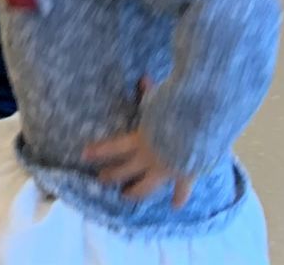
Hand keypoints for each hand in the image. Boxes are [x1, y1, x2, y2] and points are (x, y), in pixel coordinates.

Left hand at [84, 84, 194, 206]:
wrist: (199, 126)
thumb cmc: (177, 109)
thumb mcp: (159, 98)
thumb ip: (149, 91)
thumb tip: (144, 77)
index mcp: (140, 139)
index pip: (114, 147)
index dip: (99, 151)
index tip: (84, 155)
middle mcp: (150, 158)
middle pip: (125, 170)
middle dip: (112, 175)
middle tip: (102, 180)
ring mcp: (166, 169)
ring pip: (146, 186)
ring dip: (136, 192)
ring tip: (126, 196)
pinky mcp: (185, 175)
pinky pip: (181, 190)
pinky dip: (179, 197)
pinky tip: (174, 205)